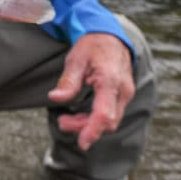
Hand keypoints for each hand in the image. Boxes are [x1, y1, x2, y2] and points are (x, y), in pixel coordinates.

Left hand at [47, 33, 134, 150]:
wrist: (110, 36)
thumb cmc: (91, 46)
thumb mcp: (75, 60)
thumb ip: (68, 81)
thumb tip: (54, 98)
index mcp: (110, 81)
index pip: (104, 114)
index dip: (93, 131)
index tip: (82, 143)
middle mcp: (123, 90)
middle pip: (108, 121)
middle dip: (85, 128)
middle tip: (61, 121)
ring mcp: (126, 93)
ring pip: (111, 120)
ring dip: (89, 124)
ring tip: (66, 120)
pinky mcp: (123, 95)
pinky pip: (112, 113)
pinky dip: (96, 118)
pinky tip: (80, 115)